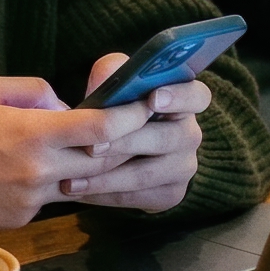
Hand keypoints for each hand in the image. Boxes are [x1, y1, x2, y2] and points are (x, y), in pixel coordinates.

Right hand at [0, 74, 161, 232]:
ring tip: (100, 148)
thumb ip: (33, 90)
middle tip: (139, 128)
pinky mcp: (22, 218)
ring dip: (94, 168)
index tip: (145, 106)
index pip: (100, 126)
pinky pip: (53, 198)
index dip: (130, 116)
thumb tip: (65, 105)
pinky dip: (58, 183)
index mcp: (33, 132)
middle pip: (103, 160)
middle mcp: (40, 170)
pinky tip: (45, 171)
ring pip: (82, 183)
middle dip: (125, 144)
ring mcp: (32, 199)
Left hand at [58, 51, 211, 213]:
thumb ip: (112, 73)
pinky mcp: (170, 194)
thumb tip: (108, 78)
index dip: (179, 97)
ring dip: (106, 177)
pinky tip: (79, 190)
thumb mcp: (114, 83)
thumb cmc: (116, 107)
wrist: (115, 148)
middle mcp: (190, 134)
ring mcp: (183, 167)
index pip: (198, 96)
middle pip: (166, 138)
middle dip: (125, 143)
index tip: (153, 99)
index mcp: (185, 101)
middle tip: (92, 147)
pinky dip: (104, 194)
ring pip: (146, 174)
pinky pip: (137, 197)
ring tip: (72, 178)